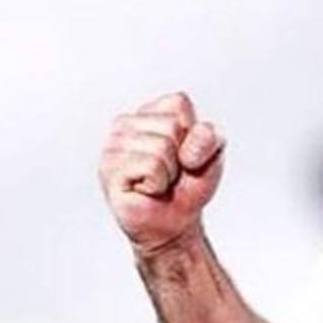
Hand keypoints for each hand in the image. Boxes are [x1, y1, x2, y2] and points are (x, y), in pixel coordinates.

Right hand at [99, 92, 225, 254]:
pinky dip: (158, 183)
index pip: (178, 103)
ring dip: (169, 172)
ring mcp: (112, 146)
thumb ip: (211, 136)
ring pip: (161, 147)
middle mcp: (125, 123)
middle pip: (171, 126)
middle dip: (181, 156)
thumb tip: (186, 148)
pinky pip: (150, 166)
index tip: (186, 152)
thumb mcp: (214, 153)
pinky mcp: (109, 170)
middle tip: (171, 172)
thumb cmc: (190, 183)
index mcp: (150, 111)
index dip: (193, 132)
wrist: (176, 220)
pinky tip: (146, 189)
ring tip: (158, 181)